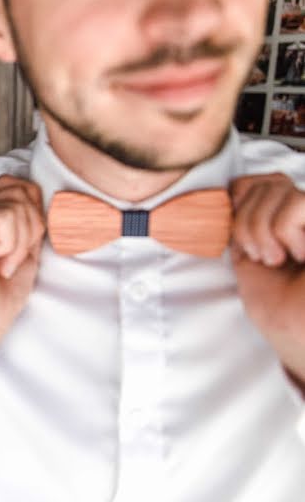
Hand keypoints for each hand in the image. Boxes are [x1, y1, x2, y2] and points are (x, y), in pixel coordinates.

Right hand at [0, 175, 44, 379]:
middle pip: (22, 189)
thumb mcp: (27, 250)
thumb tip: (44, 194)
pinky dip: (8, 245)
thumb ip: (30, 218)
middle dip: (30, 229)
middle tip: (10, 260)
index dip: (34, 219)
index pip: (24, 187)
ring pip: (16, 204)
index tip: (19, 253)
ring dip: (19, 243)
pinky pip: (3, 216)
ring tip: (0, 264)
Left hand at [231, 173, 304, 380]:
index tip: (239, 242)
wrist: (301, 339)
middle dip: (246, 223)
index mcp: (284, 218)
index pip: (250, 181)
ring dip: (261, 230)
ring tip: (277, 259)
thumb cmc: (278, 306)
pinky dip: (283, 232)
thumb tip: (223, 191)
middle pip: (264, 182)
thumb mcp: (247, 256)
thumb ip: (240, 222)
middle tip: (262, 257)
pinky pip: (295, 203)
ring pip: (278, 189)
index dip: (235, 205)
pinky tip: (299, 256)